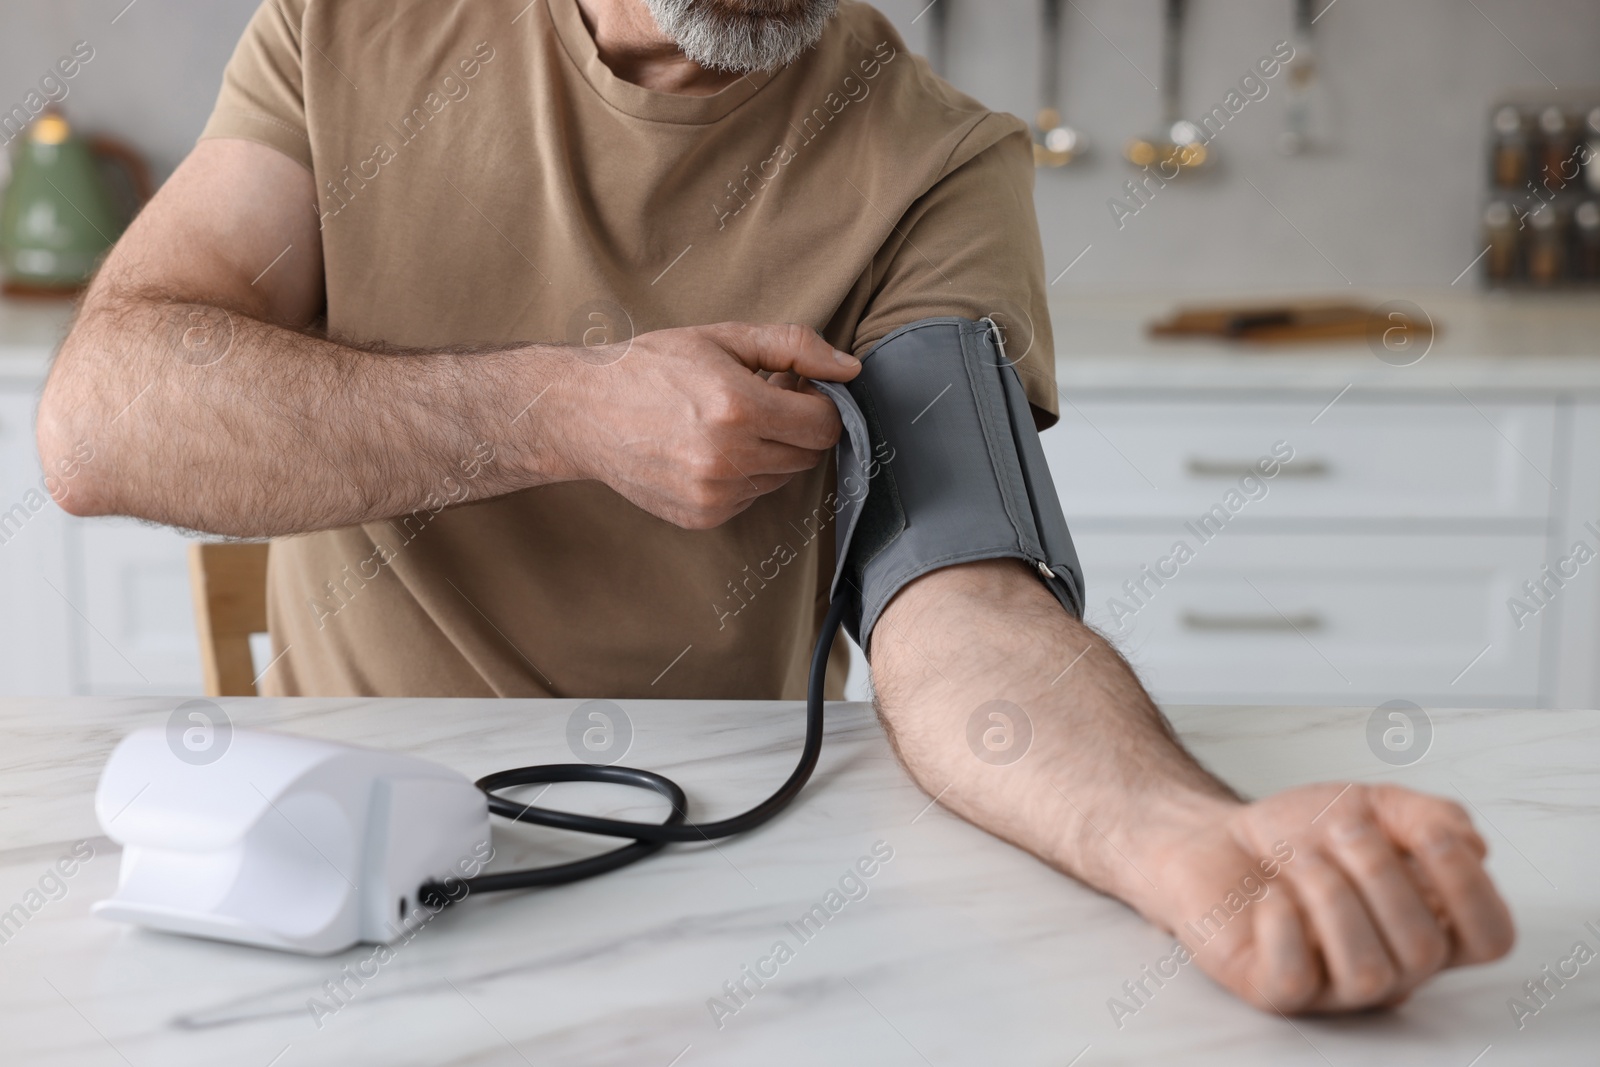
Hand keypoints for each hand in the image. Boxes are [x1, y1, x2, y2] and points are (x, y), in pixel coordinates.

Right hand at [548, 322, 859, 528]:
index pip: (825, 425)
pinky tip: (706, 449)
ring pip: (781, 478)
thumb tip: (850, 370)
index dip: (820, 404)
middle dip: (796, 427)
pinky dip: (743, 476)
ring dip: (769, 452)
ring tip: (726, 423)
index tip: (796, 389)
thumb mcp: (724, 338)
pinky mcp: (703, 516)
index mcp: (739, 408)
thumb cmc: (653, 366)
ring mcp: (715, 494)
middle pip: (808, 454)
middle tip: (760, 401)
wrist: (584, 411)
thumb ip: (794, 348)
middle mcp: (729, 459)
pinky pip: (751, 497)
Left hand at [1140, 783, 1514, 1013]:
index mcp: (1429, 924)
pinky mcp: (1276, 991)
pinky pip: (1295, 979)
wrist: (1213, 837)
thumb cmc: (1296, 833)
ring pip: (1368, 971)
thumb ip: (1429, 815)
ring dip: (1331, 895)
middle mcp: (1392, 966)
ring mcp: (1334, 987)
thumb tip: (1473, 845)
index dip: (1471, 887)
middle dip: (1379, 872)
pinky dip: (1283, 925)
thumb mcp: (1370, 804)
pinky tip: (1269, 897)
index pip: (1490, 938)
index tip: (1429, 833)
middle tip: (1338, 831)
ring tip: (1302, 859)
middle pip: (1425, 948)